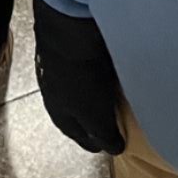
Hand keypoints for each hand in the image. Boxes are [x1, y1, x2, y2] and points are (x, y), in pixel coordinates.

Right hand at [31, 0, 124, 155]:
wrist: (68, 30)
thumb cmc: (80, 80)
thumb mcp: (96, 117)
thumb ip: (106, 136)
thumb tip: (115, 148)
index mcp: (61, 116)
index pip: (82, 138)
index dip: (99, 141)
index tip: (117, 140)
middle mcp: (56, 94)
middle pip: (81, 111)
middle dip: (98, 115)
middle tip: (121, 114)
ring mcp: (60, 68)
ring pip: (83, 87)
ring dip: (99, 90)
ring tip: (121, 89)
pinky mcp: (68, 46)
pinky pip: (88, 64)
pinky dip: (100, 69)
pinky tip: (114, 66)